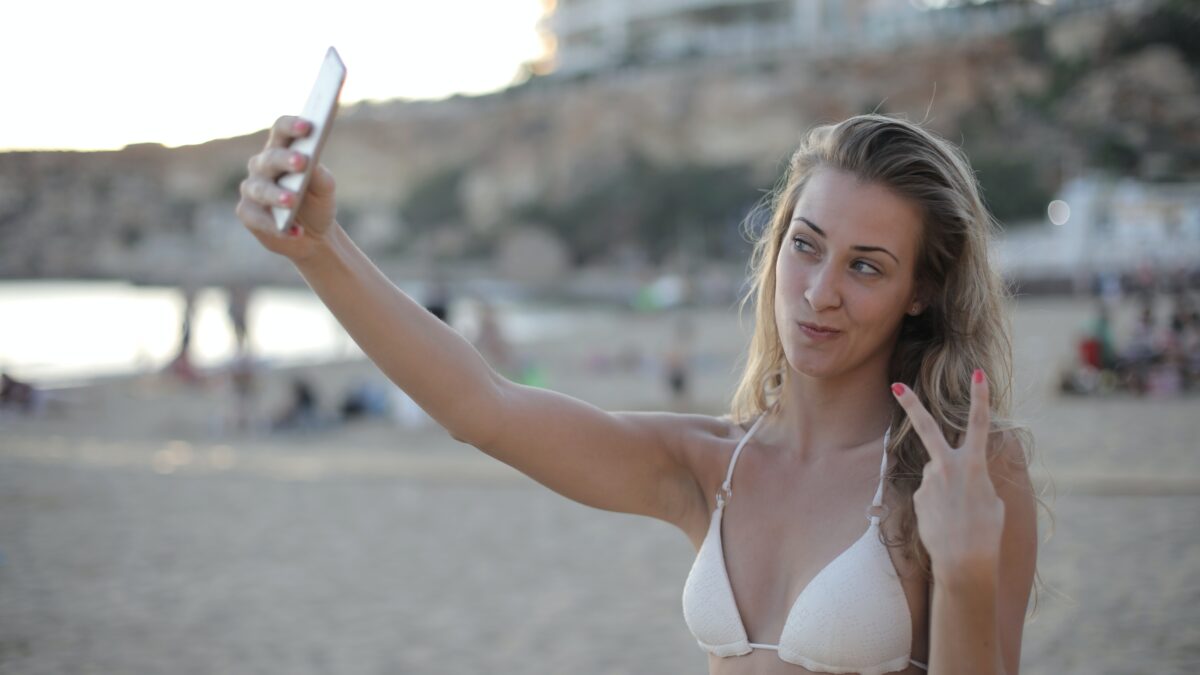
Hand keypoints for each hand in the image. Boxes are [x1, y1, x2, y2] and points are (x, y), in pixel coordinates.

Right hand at [235, 115, 337, 261]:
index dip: (291, 126)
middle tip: (302, 162)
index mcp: (282, 151)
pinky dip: (276, 227)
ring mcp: (252, 190)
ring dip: (276, 195)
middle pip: (270, 158)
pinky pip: (258, 218)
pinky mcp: (248, 214)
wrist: (314, 236)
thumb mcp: (325, 189)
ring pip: (260, 189)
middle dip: (285, 160)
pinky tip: (295, 232)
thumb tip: (311, 161)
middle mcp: (262, 166)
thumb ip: (319, 175)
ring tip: (292, 201)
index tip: (308, 126)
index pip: (281, 131)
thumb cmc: (317, 202)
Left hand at [891, 370, 1005, 577]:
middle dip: (912, 404)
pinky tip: (945, 522)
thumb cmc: (986, 532)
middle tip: (896, 385)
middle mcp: (947, 466)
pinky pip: (930, 494)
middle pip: (927, 427)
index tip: (977, 373)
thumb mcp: (991, 500)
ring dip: (946, 489)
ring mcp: (928, 480)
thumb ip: (974, 479)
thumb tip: (957, 476)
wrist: (963, 561)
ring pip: (936, 473)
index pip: (978, 423)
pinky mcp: (917, 496)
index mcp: (973, 464)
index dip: (980, 397)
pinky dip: (938, 505)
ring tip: (957, 516)